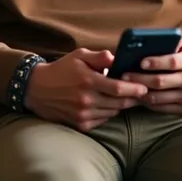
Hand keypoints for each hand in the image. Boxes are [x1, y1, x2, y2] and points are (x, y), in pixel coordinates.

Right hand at [23, 48, 148, 131]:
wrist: (37, 89)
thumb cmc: (61, 69)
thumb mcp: (79, 56)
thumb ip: (99, 57)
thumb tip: (117, 58)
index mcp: (87, 80)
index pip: (118, 88)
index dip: (133, 89)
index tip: (144, 88)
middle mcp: (86, 100)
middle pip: (118, 103)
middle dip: (132, 98)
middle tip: (142, 94)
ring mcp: (83, 114)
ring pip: (112, 112)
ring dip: (121, 106)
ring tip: (128, 98)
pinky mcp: (80, 124)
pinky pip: (102, 120)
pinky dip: (109, 113)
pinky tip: (110, 105)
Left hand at [124, 34, 181, 115]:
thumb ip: (171, 39)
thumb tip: (147, 42)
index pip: (171, 62)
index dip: (155, 62)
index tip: (139, 62)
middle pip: (161, 82)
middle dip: (140, 79)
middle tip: (124, 75)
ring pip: (160, 98)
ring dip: (141, 93)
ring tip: (127, 87)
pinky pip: (164, 109)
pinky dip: (149, 104)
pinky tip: (139, 96)